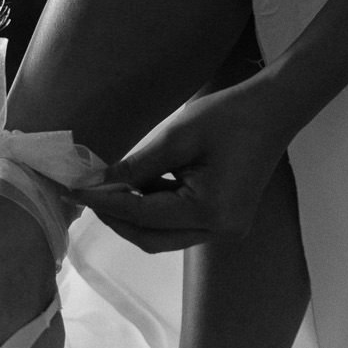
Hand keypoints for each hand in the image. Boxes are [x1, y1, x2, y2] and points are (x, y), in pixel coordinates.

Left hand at [86, 80, 287, 252]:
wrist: (273, 109)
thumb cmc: (228, 115)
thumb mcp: (176, 136)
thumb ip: (136, 166)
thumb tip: (99, 184)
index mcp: (211, 211)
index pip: (144, 215)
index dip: (106, 203)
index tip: (74, 191)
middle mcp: (219, 230)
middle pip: (152, 239)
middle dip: (117, 218)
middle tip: (87, 193)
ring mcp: (224, 229)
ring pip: (163, 235)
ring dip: (134, 213)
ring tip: (111, 184)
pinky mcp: (223, 219)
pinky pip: (178, 223)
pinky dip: (154, 207)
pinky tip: (140, 182)